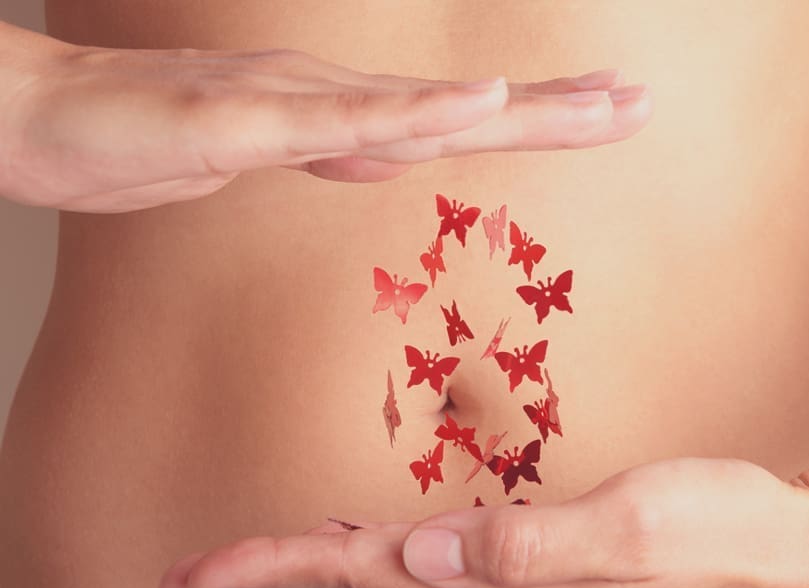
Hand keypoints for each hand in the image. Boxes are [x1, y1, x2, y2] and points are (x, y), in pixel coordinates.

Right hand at [0, 23, 649, 212]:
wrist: (44, 122)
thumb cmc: (138, 141)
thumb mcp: (258, 158)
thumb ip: (326, 152)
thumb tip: (391, 156)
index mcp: (334, 117)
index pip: (452, 121)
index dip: (529, 121)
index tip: (599, 114)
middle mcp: (328, 99)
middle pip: (462, 110)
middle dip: (559, 109)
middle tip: (641, 102)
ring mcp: (290, 104)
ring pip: (424, 110)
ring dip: (519, 110)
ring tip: (603, 104)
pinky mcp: (243, 120)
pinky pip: (341, 123)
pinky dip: (414, 118)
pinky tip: (478, 108)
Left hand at [158, 371, 808, 587]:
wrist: (777, 549)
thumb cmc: (720, 533)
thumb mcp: (639, 532)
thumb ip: (533, 550)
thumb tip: (428, 553)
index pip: (361, 579)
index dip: (272, 572)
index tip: (196, 574)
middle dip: (267, 580)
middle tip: (188, 578)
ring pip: (381, 582)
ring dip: (310, 572)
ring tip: (246, 564)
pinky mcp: (520, 570)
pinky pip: (424, 570)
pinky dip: (370, 558)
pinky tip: (351, 547)